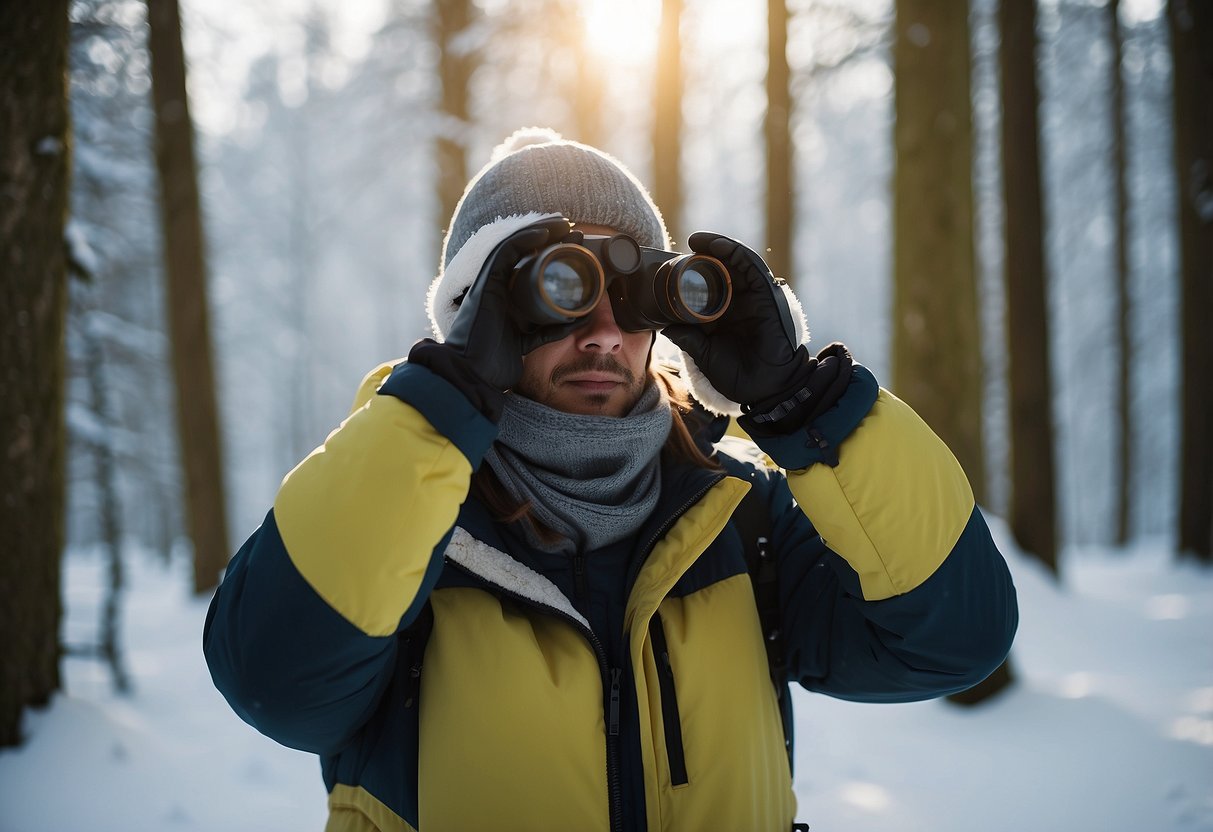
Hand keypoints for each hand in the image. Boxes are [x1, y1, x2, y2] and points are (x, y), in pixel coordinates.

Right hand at [442, 216, 576, 390]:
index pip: (530, 266)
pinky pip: (505, 253)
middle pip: (525, 252)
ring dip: (540, 231)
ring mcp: (490, 283)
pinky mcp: (485, 283)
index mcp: (506, 299)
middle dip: (551, 238)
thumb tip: (579, 318)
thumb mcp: (530, 342)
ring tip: (563, 223)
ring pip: (516, 246)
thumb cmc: (494, 365)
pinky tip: (544, 233)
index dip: (552, 253)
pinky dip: (524, 240)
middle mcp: (498, 287)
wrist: (472, 376)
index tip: (576, 248)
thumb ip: (548, 330)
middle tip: (575, 232)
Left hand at [663, 232, 807, 407]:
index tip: (672, 265)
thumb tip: (663, 326)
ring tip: (698, 240)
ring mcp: (751, 297)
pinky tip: (717, 246)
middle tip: (685, 246)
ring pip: (735, 262)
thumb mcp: (704, 354)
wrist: (765, 388)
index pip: (707, 286)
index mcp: (722, 315)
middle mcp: (737, 302)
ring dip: (717, 247)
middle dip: (704, 254)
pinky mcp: (765, 294)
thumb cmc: (738, 376)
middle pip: (721, 269)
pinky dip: (734, 253)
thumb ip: (687, 338)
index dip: (692, 273)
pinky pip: (750, 266)